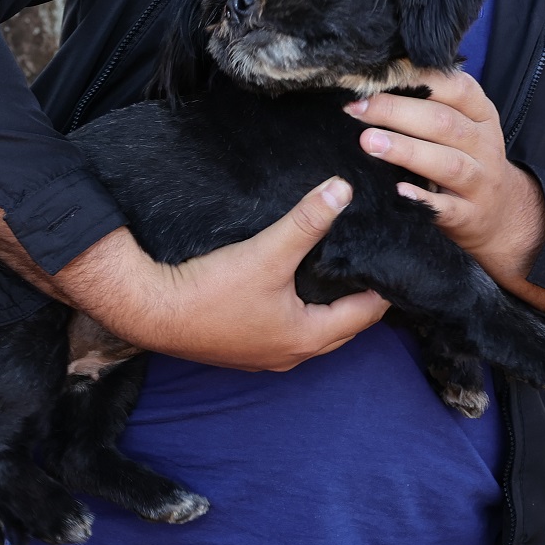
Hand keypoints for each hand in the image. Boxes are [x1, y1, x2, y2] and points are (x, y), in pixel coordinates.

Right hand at [63, 177, 389, 370]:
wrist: (149, 311)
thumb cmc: (210, 289)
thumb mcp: (266, 252)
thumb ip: (306, 222)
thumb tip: (342, 189)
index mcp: (305, 337)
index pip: (364, 315)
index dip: (382, 289)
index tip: (395, 264)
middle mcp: (287, 355)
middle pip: (338, 328)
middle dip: (357, 302)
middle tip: (370, 267)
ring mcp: (259, 356)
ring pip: (307, 332)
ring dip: (322, 309)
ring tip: (332, 276)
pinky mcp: (235, 347)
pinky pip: (278, 332)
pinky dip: (292, 314)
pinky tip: (283, 291)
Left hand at [344, 70, 544, 283]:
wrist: (501, 214)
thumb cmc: (465, 160)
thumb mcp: (461, 127)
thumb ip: (430, 105)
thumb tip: (375, 83)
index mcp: (481, 116)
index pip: (458, 88)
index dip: (417, 80)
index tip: (374, 78)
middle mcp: (485, 146)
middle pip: (444, 123)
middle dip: (397, 112)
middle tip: (357, 108)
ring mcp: (480, 182)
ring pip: (447, 163)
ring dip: (406, 150)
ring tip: (369, 142)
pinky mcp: (469, 215)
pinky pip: (446, 208)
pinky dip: (423, 199)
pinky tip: (397, 190)